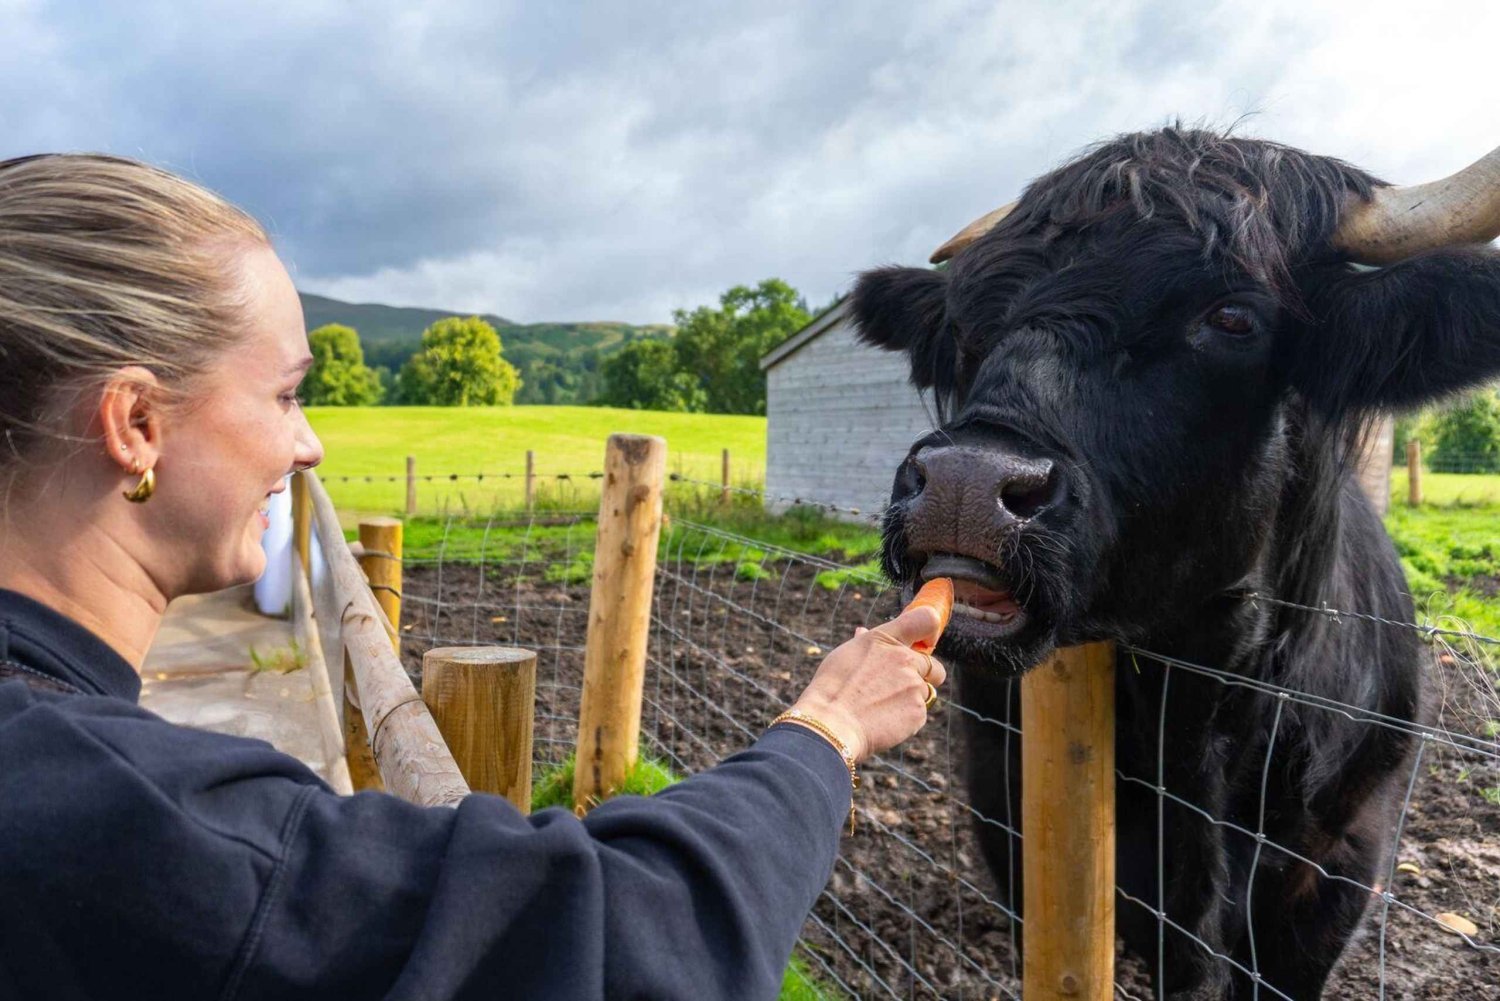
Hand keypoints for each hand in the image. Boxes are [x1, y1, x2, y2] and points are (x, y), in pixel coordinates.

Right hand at [787, 603, 946, 763]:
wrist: (831, 724)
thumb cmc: (832, 688)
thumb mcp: (845, 655)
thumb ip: (863, 643)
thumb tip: (862, 632)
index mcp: (886, 640)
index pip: (927, 619)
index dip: (930, 632)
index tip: (925, 643)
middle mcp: (905, 658)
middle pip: (934, 667)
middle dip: (923, 677)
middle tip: (897, 690)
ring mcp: (915, 686)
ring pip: (924, 694)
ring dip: (910, 700)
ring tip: (880, 709)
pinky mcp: (919, 712)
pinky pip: (918, 715)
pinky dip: (905, 720)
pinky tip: (882, 722)